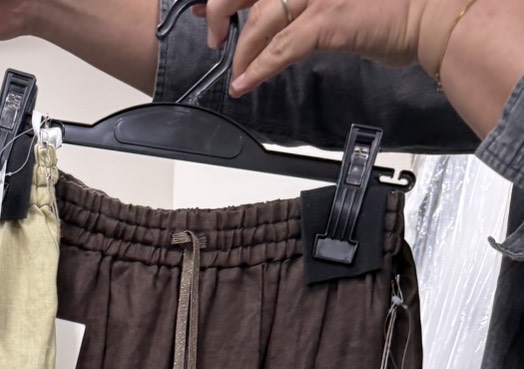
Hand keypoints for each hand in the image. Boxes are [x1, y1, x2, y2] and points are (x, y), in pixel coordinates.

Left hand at [200, 0, 457, 94]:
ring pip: (260, 20)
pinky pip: (279, 48)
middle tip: (215, 35)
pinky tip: (245, 83)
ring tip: (235, 68)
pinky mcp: (326, 21)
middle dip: (221, 9)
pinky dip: (257, 68)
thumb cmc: (402, 3)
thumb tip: (294, 16)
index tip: (210, 5)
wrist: (435, 13)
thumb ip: (316, 0)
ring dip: (241, 48)